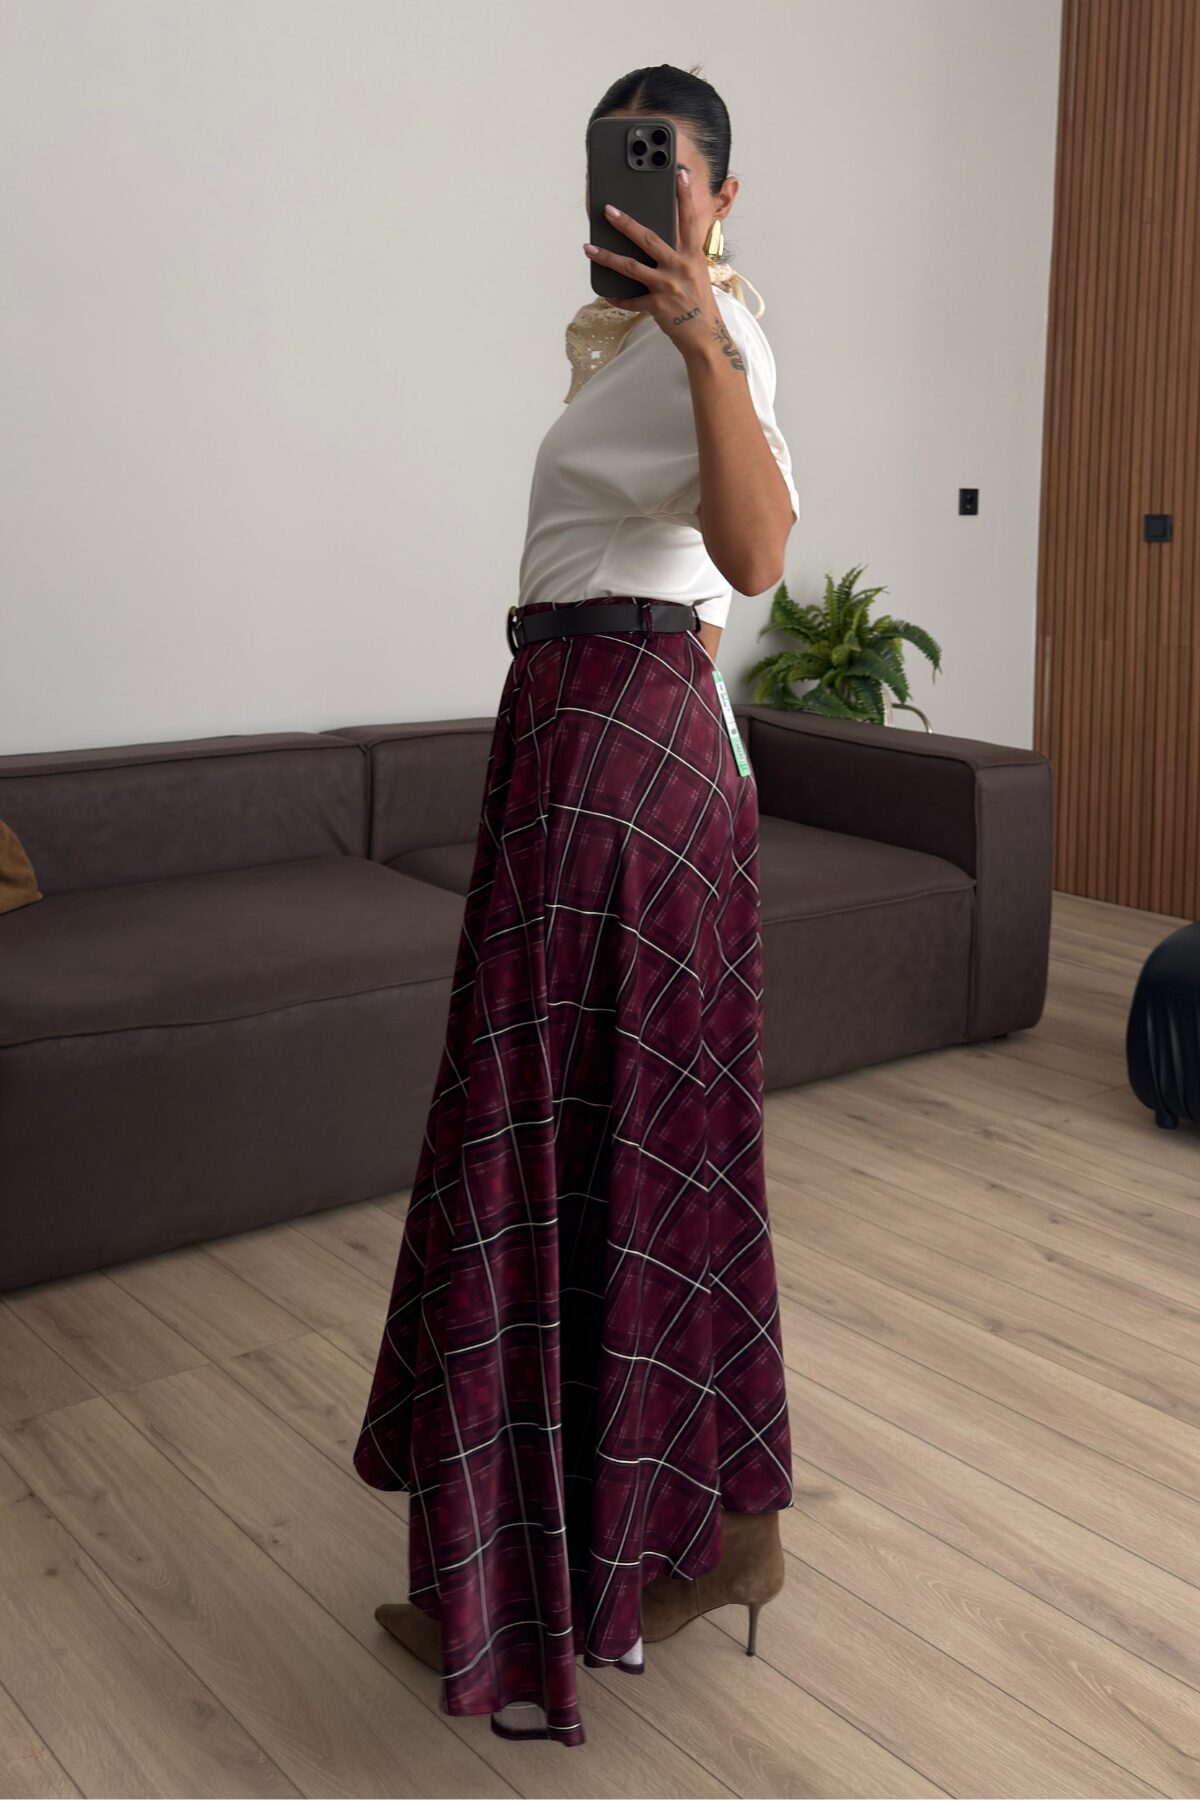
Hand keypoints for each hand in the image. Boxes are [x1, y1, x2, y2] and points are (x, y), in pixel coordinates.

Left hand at [584, 168, 722, 360]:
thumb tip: (656, 245)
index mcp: (692, 255)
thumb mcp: (696, 274)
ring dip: (607, 257)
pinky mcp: (657, 306)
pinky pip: (630, 300)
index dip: (684, 197)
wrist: (705, 336)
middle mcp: (679, 267)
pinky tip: (605, 293)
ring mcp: (667, 286)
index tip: (679, 175)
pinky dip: (617, 298)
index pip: (689, 220)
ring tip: (589, 248)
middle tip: (608, 210)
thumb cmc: (700, 304)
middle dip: (626, 223)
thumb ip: (680, 256)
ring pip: (631, 267)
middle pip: (648, 239)